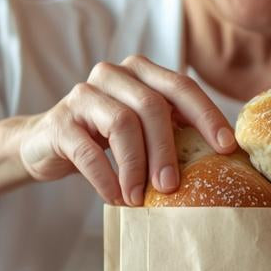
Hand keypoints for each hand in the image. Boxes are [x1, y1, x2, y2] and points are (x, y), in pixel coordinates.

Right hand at [16, 55, 234, 205]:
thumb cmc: (105, 140)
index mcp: (141, 72)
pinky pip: (88, 150)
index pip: (181, 86)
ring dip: (136, 167)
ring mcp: (84, 95)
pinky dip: (106, 178)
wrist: (45, 145)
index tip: (226, 149)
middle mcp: (113, 74)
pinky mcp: (60, 121)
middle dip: (167, 150)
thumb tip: (223, 159)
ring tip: (140, 198)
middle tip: (172, 188)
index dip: (206, 115)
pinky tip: (116, 198)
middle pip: (152, 106)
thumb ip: (172, 131)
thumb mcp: (142, 130)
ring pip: (122, 124)